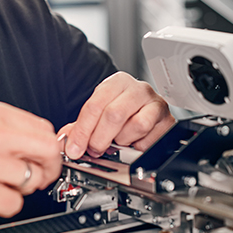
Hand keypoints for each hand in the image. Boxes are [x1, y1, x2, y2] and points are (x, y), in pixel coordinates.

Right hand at [0, 100, 63, 221]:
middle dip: (46, 169)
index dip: (47, 149)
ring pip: (32, 180)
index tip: (41, 160)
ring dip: (20, 190)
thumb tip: (40, 145)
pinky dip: (3, 207)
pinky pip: (13, 204)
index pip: (43, 128)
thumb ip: (4, 130)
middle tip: (34, 178)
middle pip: (47, 151)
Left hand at [60, 72, 174, 158]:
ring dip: (122, 140)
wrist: (147, 110)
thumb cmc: (122, 110)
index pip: (95, 105)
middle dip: (99, 138)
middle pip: (114, 114)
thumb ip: (80, 127)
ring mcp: (156, 104)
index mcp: (117, 82)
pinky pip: (151, 139)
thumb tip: (64, 142)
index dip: (82, 130)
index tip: (74, 149)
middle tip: (94, 150)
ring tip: (118, 141)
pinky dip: (139, 147)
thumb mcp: (99, 113)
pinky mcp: (168, 121)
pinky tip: (134, 142)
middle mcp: (139, 89)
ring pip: (136, 126)